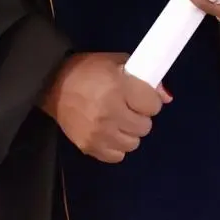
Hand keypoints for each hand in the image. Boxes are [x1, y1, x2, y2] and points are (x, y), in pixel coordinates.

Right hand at [40, 52, 171, 163]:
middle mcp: (111, 112)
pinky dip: (117, 145)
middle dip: (140, 116)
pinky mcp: (89, 147)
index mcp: (118, 87)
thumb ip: (144, 77)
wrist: (52, 85)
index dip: (150, 100)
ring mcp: (100, 133)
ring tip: (119, 120)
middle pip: (145, 126)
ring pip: (133, 143)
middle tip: (129, 107)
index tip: (141, 96)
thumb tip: (166, 97)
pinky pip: (117, 156)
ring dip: (129, 132)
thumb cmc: (88, 70)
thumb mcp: (117, 62)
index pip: (153, 105)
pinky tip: (110, 132)